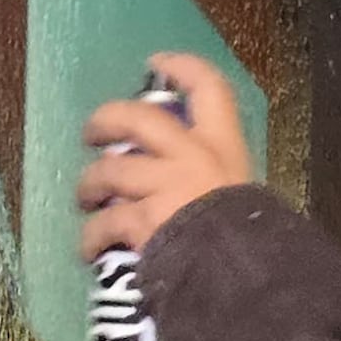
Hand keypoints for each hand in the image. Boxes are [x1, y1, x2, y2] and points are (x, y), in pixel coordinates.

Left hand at [74, 53, 256, 264]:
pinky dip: (92, 236)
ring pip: (110, 171)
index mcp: (225, 149)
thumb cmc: (256, 243)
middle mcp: (193, 157)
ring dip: (91, 185)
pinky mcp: (144, 218)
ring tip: (84, 199)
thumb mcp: (251, 204)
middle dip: (107, 120)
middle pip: (138, 119)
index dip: (182, 68)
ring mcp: (166, 186)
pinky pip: (106, 221)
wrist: (247, 277)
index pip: (209, 89)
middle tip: (92, 134)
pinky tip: (89, 250)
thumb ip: (221, 192)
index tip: (158, 63)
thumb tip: (202, 201)